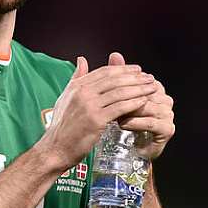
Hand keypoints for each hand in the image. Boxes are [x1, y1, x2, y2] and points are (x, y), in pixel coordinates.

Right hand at [37, 55, 157, 169]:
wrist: (56, 148)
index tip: (138, 69)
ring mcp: (89, 106)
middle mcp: (82, 92)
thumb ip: (76, 78)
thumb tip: (81, 59)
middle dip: (135, 78)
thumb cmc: (62, 126)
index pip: (104, 72)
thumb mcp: (66, 97)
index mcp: (77, 86)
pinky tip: (143, 102)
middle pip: (114, 80)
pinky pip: (119, 108)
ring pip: (119, 93)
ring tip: (151, 88)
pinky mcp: (96, 120)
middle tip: (149, 78)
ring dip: (138, 89)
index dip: (123, 69)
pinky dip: (133, 104)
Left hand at [108, 52, 175, 159]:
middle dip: (125, 95)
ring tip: (112, 112)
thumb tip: (115, 54)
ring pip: (147, 106)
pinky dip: (136, 122)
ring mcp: (168, 114)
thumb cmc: (126, 121)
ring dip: (129, 109)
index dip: (122, 82)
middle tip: (105, 98)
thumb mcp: (119, 98)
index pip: (140, 80)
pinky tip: (122, 124)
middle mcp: (164, 99)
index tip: (104, 86)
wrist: (132, 148)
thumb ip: (117, 76)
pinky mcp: (167, 129)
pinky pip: (151, 122)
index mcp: (155, 88)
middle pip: (144, 92)